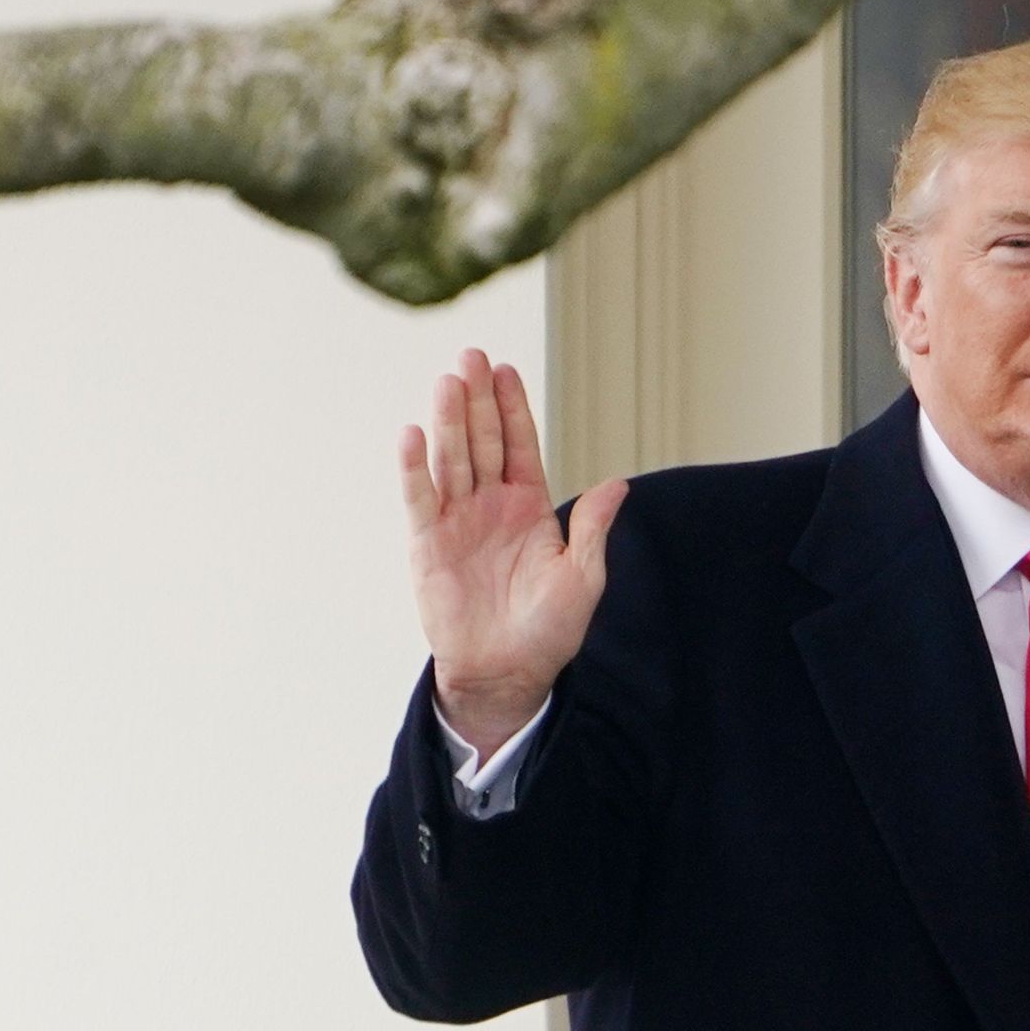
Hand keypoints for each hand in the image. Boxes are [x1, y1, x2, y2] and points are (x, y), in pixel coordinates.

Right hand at [398, 348, 627, 758]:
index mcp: (529, 507)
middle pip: (482, 441)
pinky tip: (412, 435)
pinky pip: (420, 500)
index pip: (520, 445)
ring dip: (448, 422)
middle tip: (471, 357)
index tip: (506, 370)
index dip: (513, 408)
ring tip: (448, 382)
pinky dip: (415, 468)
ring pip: (452, 460)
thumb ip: (592, 528)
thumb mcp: (582, 577)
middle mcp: (491, 505)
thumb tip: (618, 483)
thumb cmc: (549, 630)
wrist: (508, 673)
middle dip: (477, 400)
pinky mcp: (428, 545)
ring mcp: (457, 521)